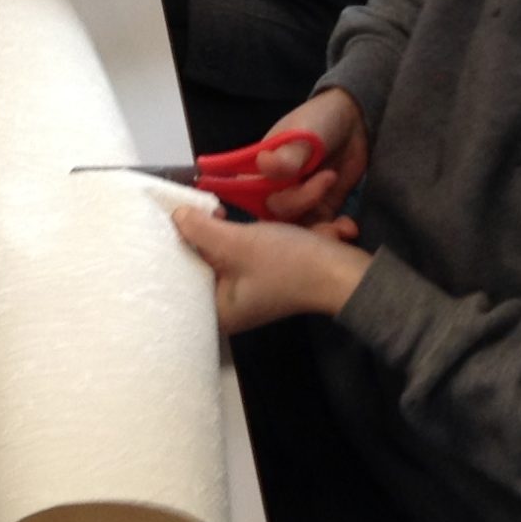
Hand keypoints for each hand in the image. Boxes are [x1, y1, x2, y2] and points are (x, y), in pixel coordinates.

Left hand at [171, 204, 368, 333]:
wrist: (344, 272)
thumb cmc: (288, 264)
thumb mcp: (238, 242)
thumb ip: (202, 229)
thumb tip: (176, 216)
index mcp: (218, 310)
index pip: (185, 274)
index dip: (181, 243)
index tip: (183, 216)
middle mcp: (231, 306)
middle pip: (206, 262)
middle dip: (211, 234)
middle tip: (211, 211)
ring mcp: (251, 292)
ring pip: (229, 252)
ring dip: (234, 231)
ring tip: (227, 212)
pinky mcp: (269, 277)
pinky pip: (251, 252)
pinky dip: (255, 236)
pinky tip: (256, 222)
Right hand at [257, 90, 370, 225]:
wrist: (356, 122)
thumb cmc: (319, 120)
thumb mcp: (302, 133)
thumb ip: (287, 155)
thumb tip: (265, 165)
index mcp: (256, 171)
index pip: (249, 198)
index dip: (260, 209)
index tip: (286, 200)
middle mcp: (272, 191)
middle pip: (275, 217)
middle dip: (300, 210)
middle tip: (323, 190)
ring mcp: (297, 202)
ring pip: (298, 230)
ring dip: (318, 231)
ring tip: (339, 224)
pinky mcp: (320, 210)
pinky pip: (320, 229)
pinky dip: (333, 231)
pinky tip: (348, 227)